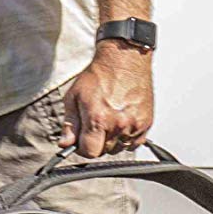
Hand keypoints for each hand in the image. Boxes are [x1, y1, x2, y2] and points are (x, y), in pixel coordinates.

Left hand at [60, 43, 154, 157]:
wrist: (124, 61)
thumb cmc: (99, 76)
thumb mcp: (73, 98)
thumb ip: (69, 125)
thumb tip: (66, 144)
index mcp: (98, 119)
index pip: (89, 152)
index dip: (81, 148)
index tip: (80, 141)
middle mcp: (119, 124)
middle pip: (103, 151)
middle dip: (95, 142)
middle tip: (94, 123)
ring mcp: (135, 125)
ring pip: (118, 148)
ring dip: (111, 140)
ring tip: (108, 119)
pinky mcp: (147, 123)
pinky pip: (134, 143)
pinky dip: (126, 137)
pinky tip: (120, 120)